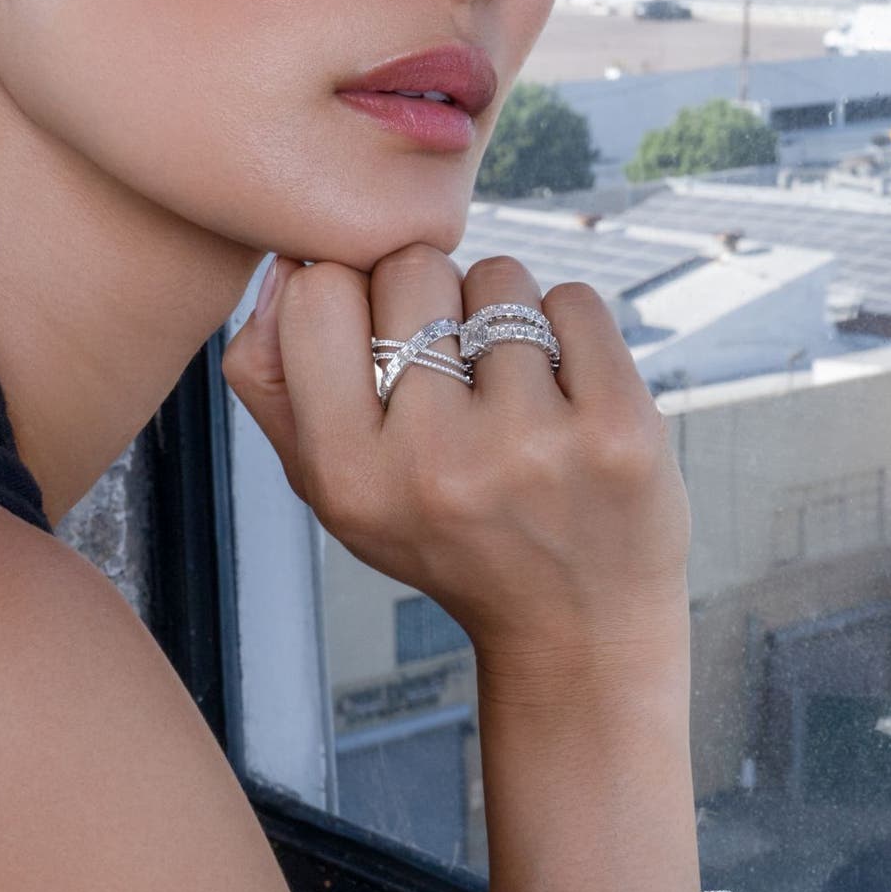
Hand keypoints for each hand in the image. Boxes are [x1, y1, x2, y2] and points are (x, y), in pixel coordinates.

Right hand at [220, 244, 692, 696]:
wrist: (576, 624)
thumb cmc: (443, 535)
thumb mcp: (329, 487)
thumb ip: (273, 380)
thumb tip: (286, 267)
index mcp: (348, 475)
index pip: (317, 293)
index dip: (352, 294)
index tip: (380, 337)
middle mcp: (435, 461)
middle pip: (410, 268)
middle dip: (433, 298)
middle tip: (454, 368)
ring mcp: (533, 444)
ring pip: (498, 277)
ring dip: (504, 314)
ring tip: (511, 390)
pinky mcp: (617, 427)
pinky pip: (574, 299)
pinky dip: (569, 329)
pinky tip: (565, 394)